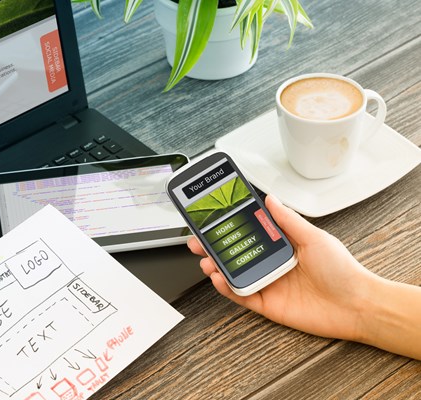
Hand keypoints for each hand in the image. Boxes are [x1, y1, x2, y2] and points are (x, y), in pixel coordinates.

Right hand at [188, 194, 376, 341]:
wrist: (356, 305)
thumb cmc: (342, 271)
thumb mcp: (314, 237)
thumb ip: (288, 220)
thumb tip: (270, 199)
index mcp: (282, 245)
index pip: (249, 233)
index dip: (229, 226)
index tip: (213, 218)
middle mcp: (272, 263)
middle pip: (235, 253)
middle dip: (213, 247)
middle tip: (198, 240)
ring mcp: (268, 283)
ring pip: (233, 273)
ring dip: (216, 266)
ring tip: (206, 260)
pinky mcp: (267, 304)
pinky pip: (241, 295)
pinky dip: (226, 288)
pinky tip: (219, 278)